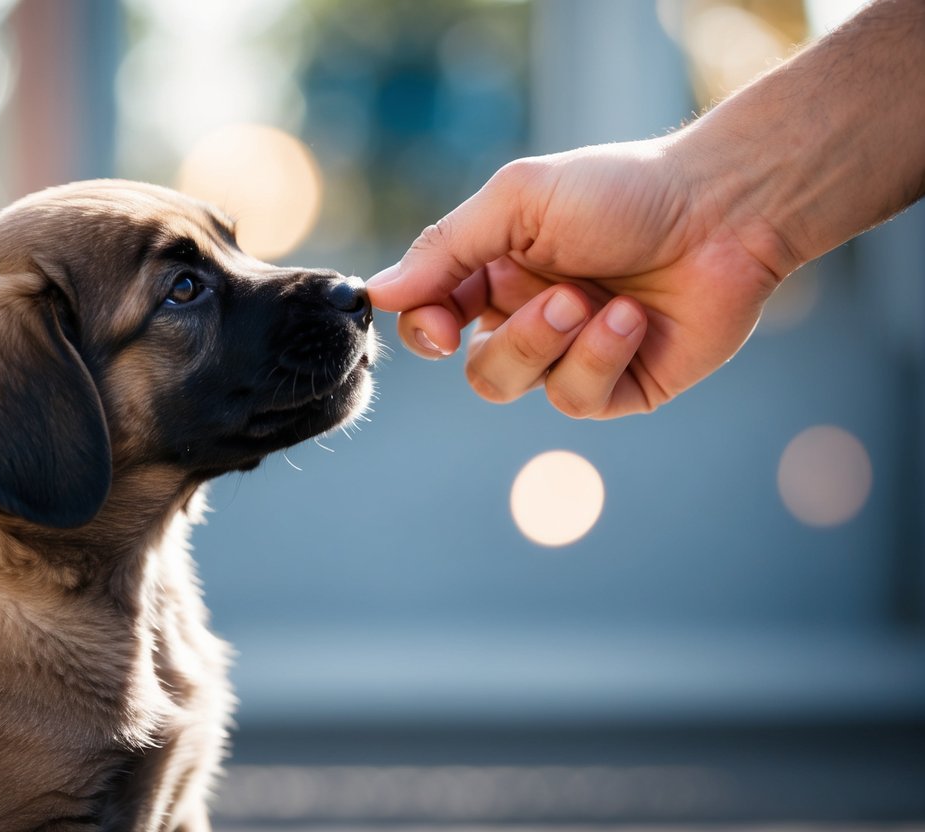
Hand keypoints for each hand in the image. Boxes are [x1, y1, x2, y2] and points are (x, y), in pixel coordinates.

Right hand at [367, 138, 783, 417]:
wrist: (725, 209)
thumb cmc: (622, 191)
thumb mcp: (520, 202)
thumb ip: (445, 248)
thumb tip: (376, 293)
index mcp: (496, 272)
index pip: (432, 319)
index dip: (428, 329)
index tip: (443, 324)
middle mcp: (529, 318)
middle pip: (477, 369)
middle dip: (514, 340)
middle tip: (563, 298)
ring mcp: (573, 356)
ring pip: (518, 388)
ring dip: (555, 345)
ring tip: (600, 302)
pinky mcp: (619, 385)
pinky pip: (577, 400)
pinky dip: (601, 357)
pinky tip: (635, 319)